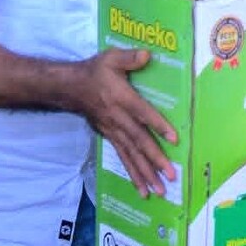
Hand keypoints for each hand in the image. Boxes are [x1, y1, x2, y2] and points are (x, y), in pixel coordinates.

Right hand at [74, 48, 176, 196]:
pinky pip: (124, 158)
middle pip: (139, 142)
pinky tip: (142, 188)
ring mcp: (114, 131)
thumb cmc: (96, 71)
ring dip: (146, 174)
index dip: (158, 125)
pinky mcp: (111, 138)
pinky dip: (134, 174)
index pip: (143, 114)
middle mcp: (119, 119)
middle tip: (171, 176)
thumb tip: (147, 55)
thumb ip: (130, 58)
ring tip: (159, 191)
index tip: (174, 138)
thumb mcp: (112, 58)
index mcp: (122, 99)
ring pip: (132, 156)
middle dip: (156, 160)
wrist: (70, 88)